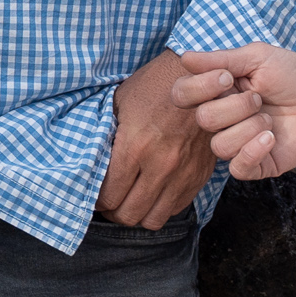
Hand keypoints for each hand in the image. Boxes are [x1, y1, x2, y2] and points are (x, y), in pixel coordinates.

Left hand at [97, 52, 224, 226]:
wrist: (202, 77)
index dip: (96, 201)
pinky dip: (162, 207)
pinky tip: (153, 192)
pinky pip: (177, 208)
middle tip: (109, 202)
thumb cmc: (156, 85)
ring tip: (131, 201)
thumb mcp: (120, 103)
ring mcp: (183, 173)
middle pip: (128, 214)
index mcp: (135, 146)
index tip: (95, 196)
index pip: (108, 196)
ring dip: (138, 214)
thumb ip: (107, 137)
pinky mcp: (199, 175)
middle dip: (113, 212)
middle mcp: (160, 165)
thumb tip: (93, 163)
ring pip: (153, 219)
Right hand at [169, 44, 295, 181]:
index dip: (199, 87)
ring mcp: (236, 143)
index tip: (227, 78)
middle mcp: (221, 118)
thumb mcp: (259, 57)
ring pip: (220, 146)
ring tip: (270, 119)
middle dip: (236, 106)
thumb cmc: (294, 76)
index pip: (182, 94)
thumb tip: (185, 58)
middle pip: (203, 119)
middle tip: (260, 98)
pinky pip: (237, 168)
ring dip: (250, 127)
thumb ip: (221, 59)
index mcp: (216, 91)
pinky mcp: (255, 164)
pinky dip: (253, 151)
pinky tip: (270, 138)